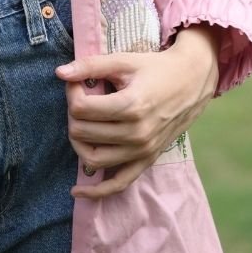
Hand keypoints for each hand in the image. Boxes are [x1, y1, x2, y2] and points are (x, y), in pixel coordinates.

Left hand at [55, 26, 220, 198]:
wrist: (191, 82)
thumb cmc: (156, 68)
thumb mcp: (123, 61)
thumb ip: (90, 66)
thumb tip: (60, 73)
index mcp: (131, 106)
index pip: (81, 109)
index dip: (71, 94)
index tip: (77, 84)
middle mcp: (137, 133)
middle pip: (82, 133)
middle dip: (73, 114)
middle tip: (80, 99)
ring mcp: (142, 150)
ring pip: (93, 158)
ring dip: (78, 142)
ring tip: (81, 123)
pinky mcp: (147, 160)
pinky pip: (118, 183)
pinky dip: (96, 191)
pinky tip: (77, 190)